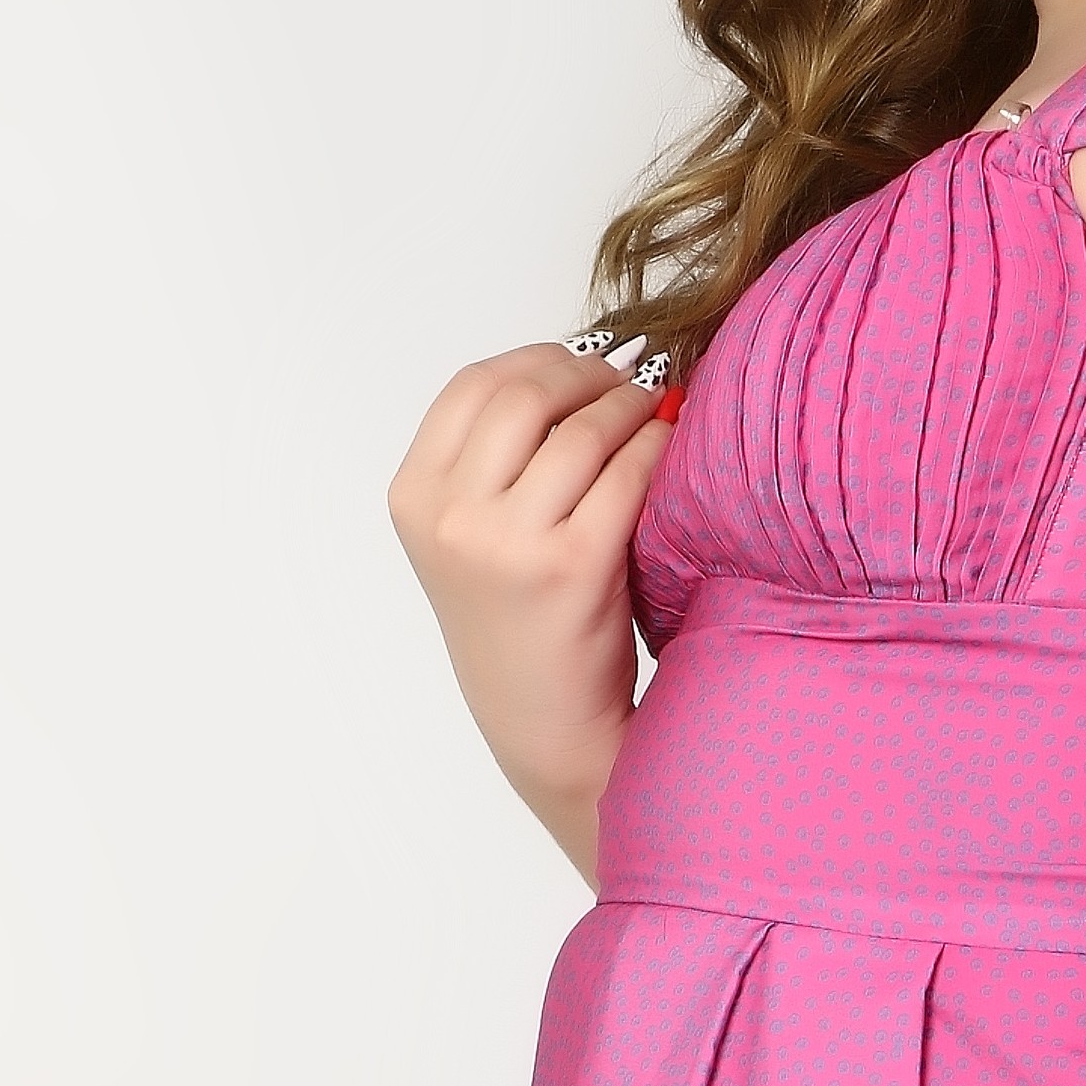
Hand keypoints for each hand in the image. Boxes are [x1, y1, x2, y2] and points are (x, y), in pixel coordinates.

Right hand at [386, 342, 671, 865]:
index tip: (577, 367)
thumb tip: (574, 368)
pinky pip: (626, 474)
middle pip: (526, 396)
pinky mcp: (573, 567)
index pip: (473, 386)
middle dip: (588, 376)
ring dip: (630, 406)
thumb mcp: (469, 535)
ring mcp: (508, 544)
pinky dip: (656, 446)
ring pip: (582, 431)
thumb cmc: (518, 621)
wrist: (543, 722)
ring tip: (655, 410)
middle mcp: (450, 518)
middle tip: (628, 384)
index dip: (535, 362)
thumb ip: (494, 457)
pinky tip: (671, 446)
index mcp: (414, 498)